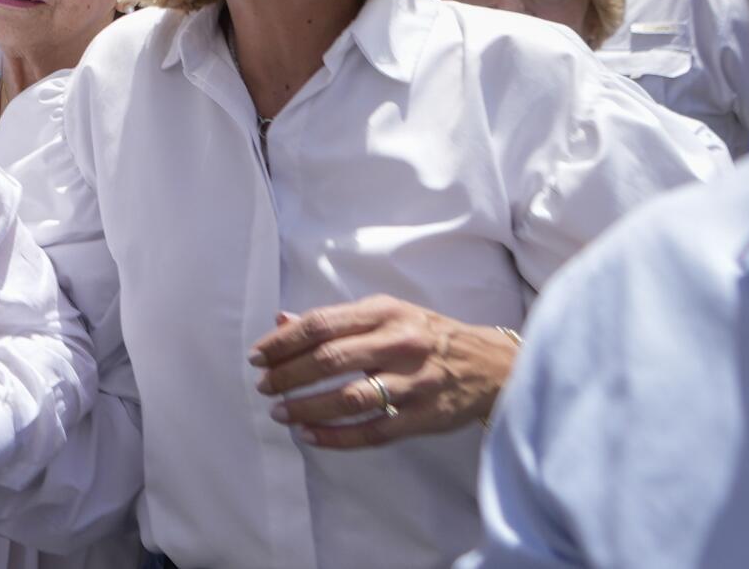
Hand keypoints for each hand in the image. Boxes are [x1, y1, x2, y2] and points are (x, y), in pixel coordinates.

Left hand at [248, 295, 519, 449]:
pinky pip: (372, 432)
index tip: (257, 356)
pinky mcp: (422, 417)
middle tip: (263, 386)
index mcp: (384, 312)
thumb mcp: (386, 314)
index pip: (322, 324)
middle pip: (330, 359)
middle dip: (288, 375)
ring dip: (307, 408)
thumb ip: (336, 320)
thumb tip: (282, 320)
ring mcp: (411, 382)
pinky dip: (336, 437)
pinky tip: (310, 436)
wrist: (490, 365)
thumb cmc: (426, 335)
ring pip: (349, 398)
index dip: (284, 341)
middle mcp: (397, 343)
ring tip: (280, 413)